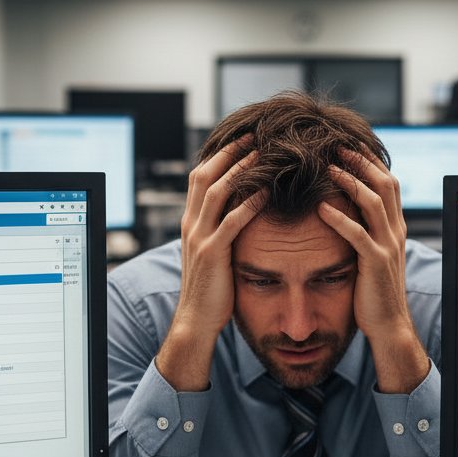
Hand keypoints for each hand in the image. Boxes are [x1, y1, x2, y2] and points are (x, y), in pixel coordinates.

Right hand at [156, 139, 262, 389]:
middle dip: (229, 152)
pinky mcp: (213, 254)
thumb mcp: (211, 253)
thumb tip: (239, 213)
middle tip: (253, 135)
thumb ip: (219, 231)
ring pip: (217, 192)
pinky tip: (266, 191)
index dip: (219, 155)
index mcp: (190, 222)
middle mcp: (191, 225)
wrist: (195, 321)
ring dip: (240, 170)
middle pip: (205, 175)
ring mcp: (200, 238)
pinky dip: (249, 203)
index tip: (242, 139)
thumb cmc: (210, 289)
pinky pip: (232, 222)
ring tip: (262, 153)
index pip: (200, 177)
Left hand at [318, 150, 429, 393]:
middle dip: (360, 161)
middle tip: (336, 146)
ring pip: (373, 202)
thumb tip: (346, 212)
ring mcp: (387, 246)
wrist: (389, 325)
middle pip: (384, 183)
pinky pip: (357, 234)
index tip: (348, 145)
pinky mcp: (375, 262)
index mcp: (395, 227)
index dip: (370, 161)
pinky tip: (321, 207)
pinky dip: (339, 218)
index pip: (388, 183)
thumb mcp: (374, 256)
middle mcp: (395, 232)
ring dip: (349, 181)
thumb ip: (367, 233)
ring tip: (327, 168)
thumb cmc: (375, 292)